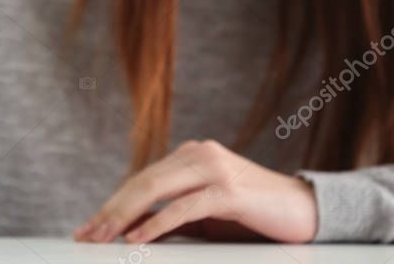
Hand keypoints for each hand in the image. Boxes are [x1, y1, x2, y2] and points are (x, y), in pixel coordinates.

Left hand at [72, 140, 316, 243]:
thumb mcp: (207, 216)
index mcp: (191, 156)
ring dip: (124, 216)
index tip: (89, 228)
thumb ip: (174, 217)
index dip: (112, 203)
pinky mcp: (230, 190)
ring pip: (157, 189)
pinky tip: (137, 237)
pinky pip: (185, 207)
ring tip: (103, 238)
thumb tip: (132, 232)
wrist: (306, 211)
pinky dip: (157, 223)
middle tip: (86, 236)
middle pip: (143, 182)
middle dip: (110, 211)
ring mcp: (215, 168)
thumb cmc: (255, 216)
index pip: (142, 180)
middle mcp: (199, 154)